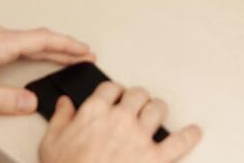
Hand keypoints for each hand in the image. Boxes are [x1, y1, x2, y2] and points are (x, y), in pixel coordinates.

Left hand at [0, 24, 94, 114]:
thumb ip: (2, 99)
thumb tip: (31, 101)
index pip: (41, 40)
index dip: (66, 46)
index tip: (84, 50)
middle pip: (40, 38)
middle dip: (64, 46)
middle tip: (85, 54)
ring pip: (29, 39)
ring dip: (51, 47)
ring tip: (67, 55)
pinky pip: (19, 41)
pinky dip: (36, 47)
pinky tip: (37, 54)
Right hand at [39, 80, 200, 162]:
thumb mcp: (50, 144)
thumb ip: (59, 119)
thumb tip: (64, 104)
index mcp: (95, 112)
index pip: (110, 88)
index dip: (113, 91)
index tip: (114, 96)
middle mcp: (120, 119)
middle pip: (137, 94)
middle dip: (137, 98)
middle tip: (136, 104)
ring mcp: (139, 137)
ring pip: (157, 110)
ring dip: (157, 110)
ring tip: (157, 113)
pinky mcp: (153, 158)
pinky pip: (178, 143)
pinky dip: (188, 136)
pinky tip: (194, 132)